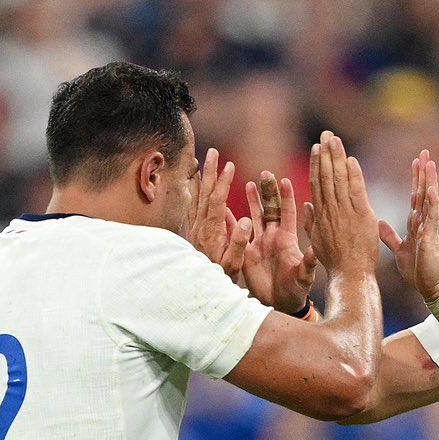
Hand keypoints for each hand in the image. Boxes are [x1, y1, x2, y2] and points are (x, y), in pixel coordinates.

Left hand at [184, 147, 246, 276]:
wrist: (198, 287)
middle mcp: (201, 226)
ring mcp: (195, 227)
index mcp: (213, 232)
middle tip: (213, 152)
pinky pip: (192, 204)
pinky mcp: (193, 230)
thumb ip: (239, 243)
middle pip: (205, 192)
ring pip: (197, 195)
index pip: (218, 201)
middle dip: (210, 171)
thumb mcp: (234, 265)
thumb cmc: (221, 277)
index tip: (229, 165)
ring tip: (203, 159)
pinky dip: (194, 189)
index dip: (223, 182)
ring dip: (201, 176)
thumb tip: (246, 221)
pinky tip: (194, 181)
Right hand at [241, 171, 317, 312]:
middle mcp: (273, 237)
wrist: (280, 303)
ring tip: (249, 183)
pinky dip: (231, 222)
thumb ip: (308, 263)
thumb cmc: (296, 290)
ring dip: (252, 201)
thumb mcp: (304, 276)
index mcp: (287, 239)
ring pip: (254, 217)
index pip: (287, 213)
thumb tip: (315, 251)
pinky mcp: (246, 252)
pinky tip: (224, 208)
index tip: (284, 180)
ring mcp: (259, 243)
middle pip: (269, 209)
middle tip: (265, 173)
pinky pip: (238, 234)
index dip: (286, 197)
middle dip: (267, 192)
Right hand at [305, 131, 381, 279]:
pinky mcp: (361, 217)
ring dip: (337, 157)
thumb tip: (308, 205)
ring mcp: (345, 212)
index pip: (318, 183)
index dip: (318, 163)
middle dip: (326, 153)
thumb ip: (312, 221)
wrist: (350, 275)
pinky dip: (353, 175)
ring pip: (338, 179)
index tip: (318, 147)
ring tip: (335, 140)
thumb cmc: (335, 262)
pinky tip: (351, 160)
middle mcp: (330, 210)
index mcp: (320, 214)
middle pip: (326, 176)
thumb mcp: (318, 239)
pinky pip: (356, 191)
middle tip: (326, 134)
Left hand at [378, 149, 438, 301]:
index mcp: (416, 224)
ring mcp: (429, 229)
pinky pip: (432, 217)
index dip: (416, 178)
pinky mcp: (431, 238)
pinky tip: (431, 189)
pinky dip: (432, 203)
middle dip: (424, 172)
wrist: (429, 288)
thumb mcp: (399, 250)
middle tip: (425, 152)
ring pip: (430, 200)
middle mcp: (424, 222)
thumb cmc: (417, 271)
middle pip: (423, 192)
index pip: (415, 196)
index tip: (416, 161)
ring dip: (430, 181)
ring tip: (430, 162)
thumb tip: (379, 223)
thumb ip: (390, 236)